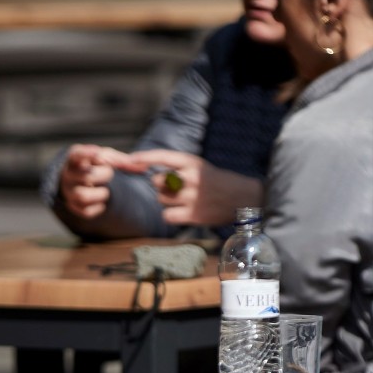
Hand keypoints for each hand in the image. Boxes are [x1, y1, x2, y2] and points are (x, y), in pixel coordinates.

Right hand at [58, 143, 125, 219]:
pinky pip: (86, 211)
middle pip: (86, 176)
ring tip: (105, 190)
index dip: (86, 153)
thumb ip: (123, 161)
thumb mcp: (108, 158)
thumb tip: (142, 167)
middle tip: (108, 173)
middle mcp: (68, 175)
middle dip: (104, 175)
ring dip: (101, 194)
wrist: (82, 181)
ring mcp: (69, 192)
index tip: (98, 153)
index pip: (77, 154)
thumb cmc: (96, 165)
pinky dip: (98, 208)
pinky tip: (101, 202)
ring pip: (83, 196)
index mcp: (75, 159)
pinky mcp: (73, 207)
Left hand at [114, 148, 263, 227]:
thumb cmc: (217, 182)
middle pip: (157, 182)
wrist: (243, 198)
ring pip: (161, 199)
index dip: (144, 157)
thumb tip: (150, 174)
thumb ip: (177, 168)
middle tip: (175, 189)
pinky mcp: (193, 215)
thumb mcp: (199, 166)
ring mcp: (192, 197)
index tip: (130, 159)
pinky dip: (170, 215)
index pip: (162, 156)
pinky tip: (182, 212)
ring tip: (183, 200)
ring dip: (166, 201)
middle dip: (161, 186)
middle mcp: (191, 178)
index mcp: (192, 162)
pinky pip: (167, 215)